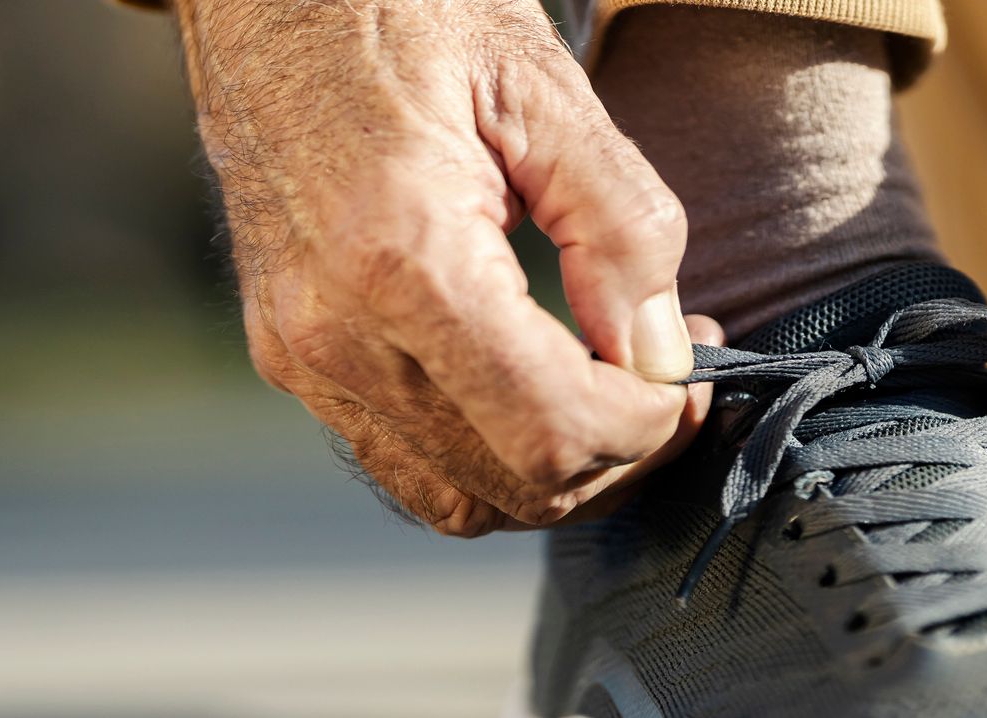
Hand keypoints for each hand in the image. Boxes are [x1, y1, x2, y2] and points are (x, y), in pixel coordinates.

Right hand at [174, 0, 715, 533]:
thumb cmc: (402, 6)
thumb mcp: (544, 88)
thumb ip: (620, 227)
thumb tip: (662, 354)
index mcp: (400, 258)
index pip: (553, 429)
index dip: (650, 428)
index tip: (697, 378)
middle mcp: (332, 330)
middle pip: (514, 484)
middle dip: (621, 454)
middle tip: (677, 379)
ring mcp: (298, 353)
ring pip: (459, 496)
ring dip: (560, 466)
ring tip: (618, 385)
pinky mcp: (289, 352)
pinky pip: (406, 458)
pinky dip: (491, 452)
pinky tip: (545, 381)